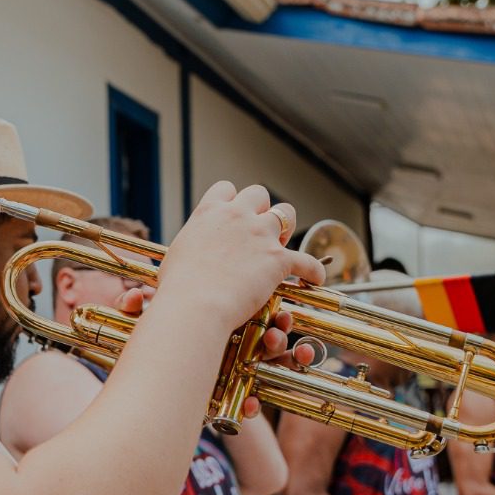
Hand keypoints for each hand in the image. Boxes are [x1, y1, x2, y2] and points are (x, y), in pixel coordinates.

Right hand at [157, 181, 324, 335]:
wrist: (195, 306)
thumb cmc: (178, 288)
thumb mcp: (178, 255)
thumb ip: (194, 245)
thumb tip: (194, 253)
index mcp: (210, 212)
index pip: (226, 189)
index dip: (233, 202)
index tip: (234, 217)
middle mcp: (237, 216)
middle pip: (259, 193)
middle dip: (262, 209)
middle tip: (258, 232)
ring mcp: (260, 235)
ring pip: (286, 213)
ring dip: (286, 228)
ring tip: (282, 245)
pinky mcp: (278, 259)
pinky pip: (307, 260)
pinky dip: (314, 270)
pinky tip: (316, 278)